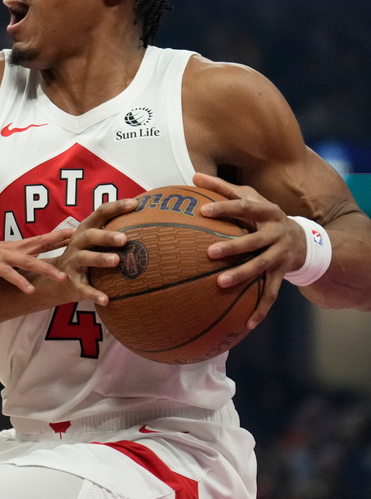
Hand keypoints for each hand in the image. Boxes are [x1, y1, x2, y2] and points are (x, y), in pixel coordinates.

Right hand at [0, 229, 74, 291]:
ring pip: (27, 261)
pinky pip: (7, 274)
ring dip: (45, 268)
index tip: (76, 232)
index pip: (37, 240)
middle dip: (58, 241)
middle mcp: (7, 249)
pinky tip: (29, 290)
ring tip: (62, 277)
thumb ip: (8, 260)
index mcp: (9, 247)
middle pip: (38, 244)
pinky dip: (19, 281)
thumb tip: (21, 263)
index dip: (56, 236)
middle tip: (79, 239)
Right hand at [50, 198, 139, 305]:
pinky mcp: (73, 281)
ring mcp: (73, 261)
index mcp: (86, 229)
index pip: (101, 213)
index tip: (135, 204)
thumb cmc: (87, 254)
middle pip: (91, 235)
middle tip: (124, 239)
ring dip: (100, 259)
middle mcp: (78, 243)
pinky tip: (106, 300)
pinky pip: (83, 288)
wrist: (58, 278)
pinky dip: (94, 294)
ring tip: (116, 261)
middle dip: (107, 236)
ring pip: (86, 258)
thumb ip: (113, 229)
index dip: (116, 207)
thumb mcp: (95, 240)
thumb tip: (149, 217)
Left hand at [193, 172, 304, 327]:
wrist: (304, 239)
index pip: (244, 206)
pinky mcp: (282, 273)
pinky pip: (271, 294)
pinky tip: (246, 324)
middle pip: (253, 240)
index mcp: (266, 211)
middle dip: (233, 247)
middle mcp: (276, 232)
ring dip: (241, 275)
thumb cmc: (264, 215)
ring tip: (219, 283)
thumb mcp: (251, 197)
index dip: (224, 207)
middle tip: (209, 252)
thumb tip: (193, 175)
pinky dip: (260, 309)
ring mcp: (280, 255)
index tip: (202, 210)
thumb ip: (223, 188)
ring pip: (261, 267)